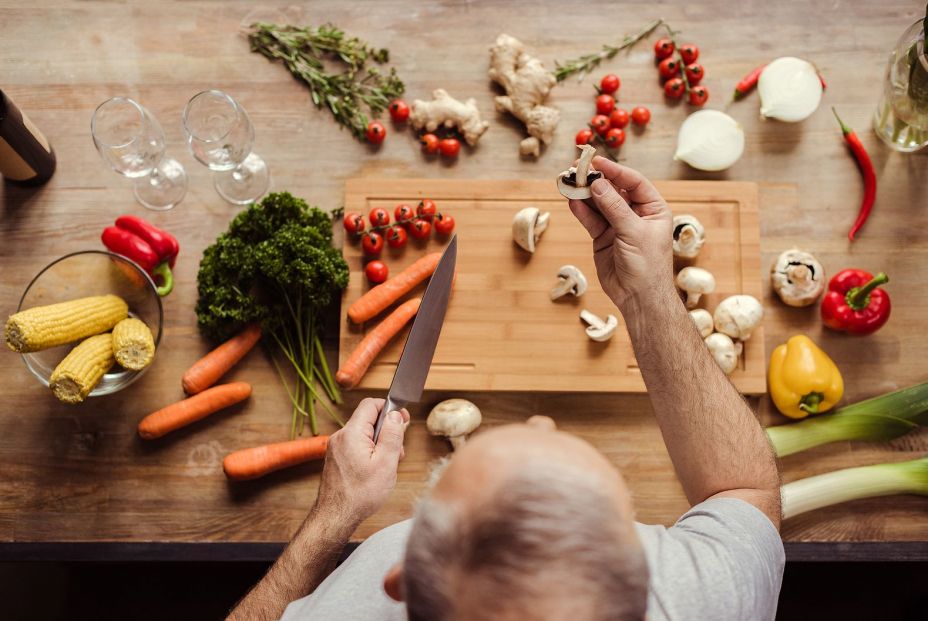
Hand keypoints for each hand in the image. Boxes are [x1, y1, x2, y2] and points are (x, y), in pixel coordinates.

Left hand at [314, 398, 409, 524]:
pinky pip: (356, 446)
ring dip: (379, 444)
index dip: (390, 409)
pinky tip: (375, 470)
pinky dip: (369, 452)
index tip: (402, 420)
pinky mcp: (336, 458)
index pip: (371, 404)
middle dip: (387, 431)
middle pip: (368, 420)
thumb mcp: (386, 463)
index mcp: (352, 433)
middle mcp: (340, 436)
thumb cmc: (361, 494)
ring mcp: (336, 448)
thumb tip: (395, 414)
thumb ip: (392, 435)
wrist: (336, 517)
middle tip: (397, 451)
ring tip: (386, 465)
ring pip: (363, 434)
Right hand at [568, 158, 674, 311]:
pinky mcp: (603, 237)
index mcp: (653, 209)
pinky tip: (572, 201)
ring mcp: (618, 226)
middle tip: (577, 169)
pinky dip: (581, 211)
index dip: (615, 170)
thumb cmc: (648, 266)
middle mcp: (636, 214)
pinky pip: (591, 220)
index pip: (634, 182)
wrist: (638, 297)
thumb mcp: (633, 232)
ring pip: (599, 204)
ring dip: (584, 194)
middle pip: (613, 190)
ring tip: (569, 183)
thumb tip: (597, 184)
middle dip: (596, 180)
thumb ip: (614, 207)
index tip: (597, 161)